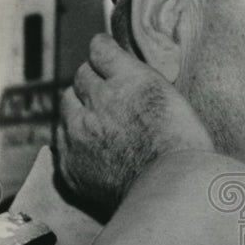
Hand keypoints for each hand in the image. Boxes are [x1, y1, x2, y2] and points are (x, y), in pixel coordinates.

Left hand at [55, 34, 213, 213]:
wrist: (171, 195)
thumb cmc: (184, 151)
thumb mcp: (174, 101)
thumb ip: (143, 83)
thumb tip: (129, 75)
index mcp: (129, 79)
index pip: (100, 49)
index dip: (104, 53)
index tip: (106, 57)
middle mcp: (98, 100)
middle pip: (81, 76)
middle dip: (93, 82)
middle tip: (108, 94)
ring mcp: (79, 132)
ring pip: (66, 103)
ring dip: (79, 106)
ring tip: (98, 121)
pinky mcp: (70, 162)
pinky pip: (60, 138)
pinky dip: (72, 138)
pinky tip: (89, 145)